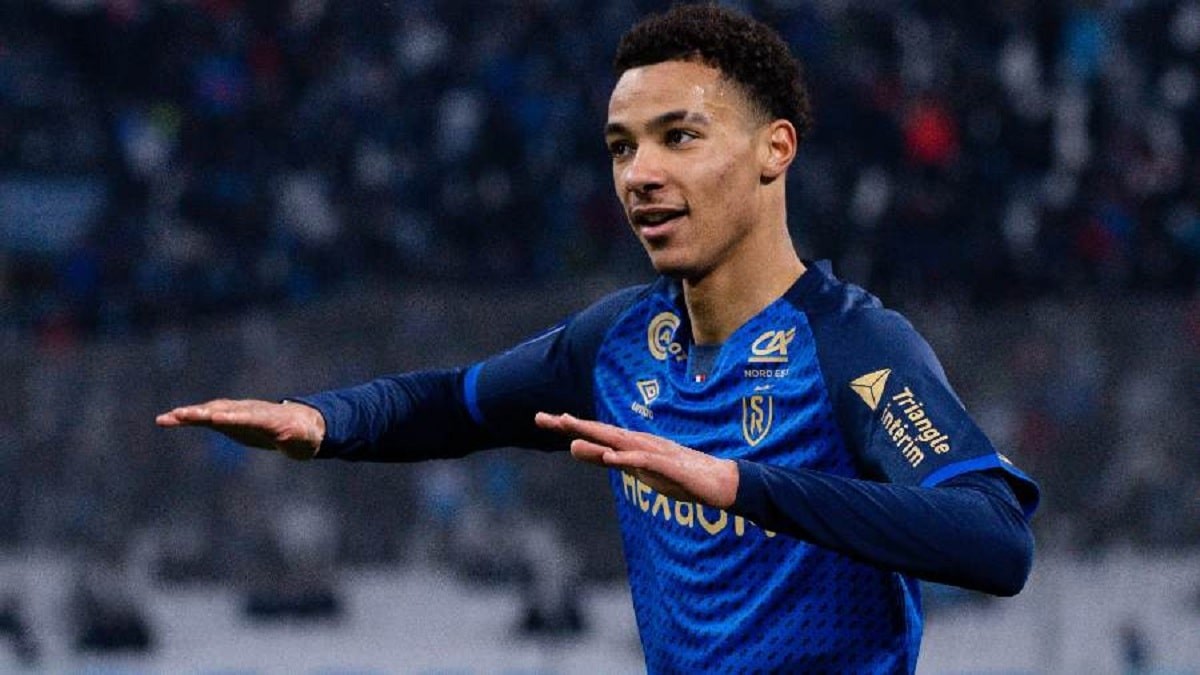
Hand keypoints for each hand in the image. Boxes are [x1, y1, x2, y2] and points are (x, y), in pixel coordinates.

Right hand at [155, 399, 325, 459]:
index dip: (233, 417)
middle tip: (182, 414)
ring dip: (190, 414)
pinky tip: (164, 420)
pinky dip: (186, 419)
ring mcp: (236, 413)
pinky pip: (203, 418)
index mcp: (268, 417)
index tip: (216, 419)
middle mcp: (248, 410)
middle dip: (204, 413)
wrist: (299, 423)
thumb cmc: (303, 434)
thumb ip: (293, 438)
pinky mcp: (227, 420)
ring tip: (167, 418)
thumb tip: (286, 437)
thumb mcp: (304, 439)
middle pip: (224, 410)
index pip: (248, 416)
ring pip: (210, 411)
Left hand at [535, 412, 737, 508]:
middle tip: (543, 418)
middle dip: (572, 425)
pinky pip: (645, 461)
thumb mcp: (636, 471)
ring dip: (595, 437)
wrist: (719, 483)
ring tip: (569, 432)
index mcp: (631, 445)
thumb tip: (577, 449)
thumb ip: (607, 459)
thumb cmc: (678, 477)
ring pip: (620, 442)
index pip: (595, 434)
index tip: (543, 419)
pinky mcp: (669, 466)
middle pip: (601, 432)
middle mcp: (640, 443)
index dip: (570, 426)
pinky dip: (627, 457)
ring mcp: (655, 453)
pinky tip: (610, 457)